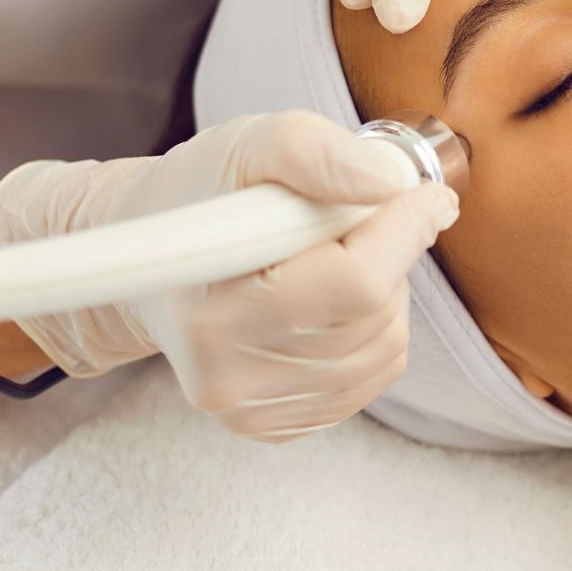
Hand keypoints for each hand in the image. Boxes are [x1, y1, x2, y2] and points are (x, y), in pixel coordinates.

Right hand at [0, 112, 458, 441]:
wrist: (145, 261)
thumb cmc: (196, 197)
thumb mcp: (246, 145)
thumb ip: (315, 152)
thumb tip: (390, 186)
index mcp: (214, 312)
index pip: (354, 283)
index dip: (405, 231)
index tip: (427, 195)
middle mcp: (232, 378)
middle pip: (375, 316)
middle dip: (388, 256)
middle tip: (348, 221)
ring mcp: (255, 411)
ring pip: (385, 347)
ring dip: (383, 293)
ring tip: (327, 258)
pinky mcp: (278, 425)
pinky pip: (375, 374)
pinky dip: (373, 328)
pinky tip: (328, 300)